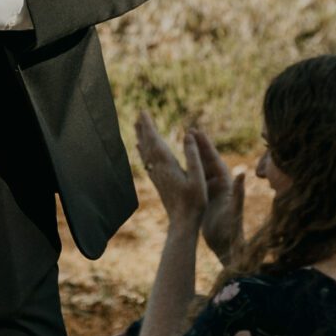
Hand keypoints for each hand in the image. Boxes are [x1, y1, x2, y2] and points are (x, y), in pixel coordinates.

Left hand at [135, 110, 207, 232]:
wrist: (182, 223)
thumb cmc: (194, 202)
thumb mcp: (198, 177)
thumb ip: (193, 155)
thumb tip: (187, 134)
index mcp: (167, 165)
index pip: (155, 140)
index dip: (148, 125)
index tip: (142, 111)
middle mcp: (159, 169)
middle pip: (148, 144)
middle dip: (143, 129)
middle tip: (138, 114)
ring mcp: (157, 176)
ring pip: (146, 153)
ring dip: (142, 139)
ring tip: (137, 128)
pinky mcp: (159, 183)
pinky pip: (148, 162)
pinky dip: (144, 152)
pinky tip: (142, 151)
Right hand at [193, 125, 246, 265]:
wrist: (229, 246)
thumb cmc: (232, 231)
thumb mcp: (235, 210)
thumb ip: (239, 192)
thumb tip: (242, 172)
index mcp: (226, 184)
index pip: (215, 160)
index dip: (206, 145)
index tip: (196, 131)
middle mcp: (221, 184)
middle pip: (207, 160)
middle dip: (198, 145)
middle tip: (188, 130)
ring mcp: (213, 190)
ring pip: (200, 168)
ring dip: (192, 155)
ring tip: (183, 143)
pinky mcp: (206, 197)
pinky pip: (196, 180)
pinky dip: (188, 170)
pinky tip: (178, 166)